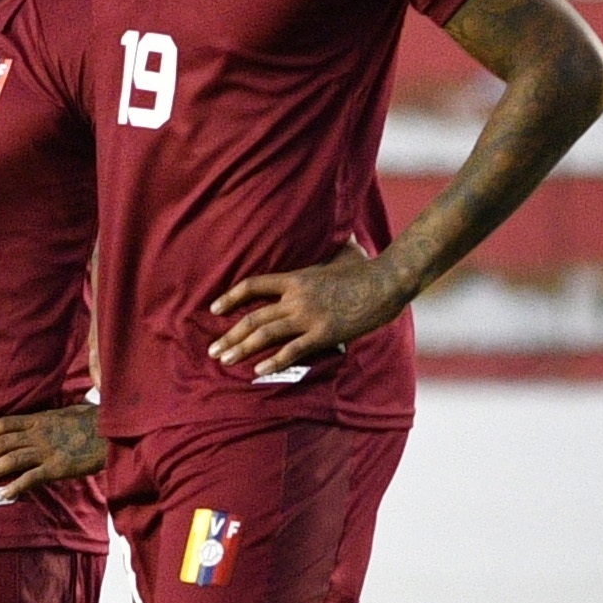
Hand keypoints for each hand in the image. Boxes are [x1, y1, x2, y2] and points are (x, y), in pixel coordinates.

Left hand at [0, 402, 107, 503]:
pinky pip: (32, 478)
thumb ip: (51, 417)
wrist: (115, 432)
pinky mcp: (58, 467)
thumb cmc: (95, 421)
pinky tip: (3, 494)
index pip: (4, 424)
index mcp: (39, 420)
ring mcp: (47, 451)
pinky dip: (16, 486)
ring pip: (11, 459)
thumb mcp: (69, 412)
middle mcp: (39, 434)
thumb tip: (41, 419)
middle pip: (1, 442)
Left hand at [208, 243, 412, 376]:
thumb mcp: (343, 251)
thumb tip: (336, 230)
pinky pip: (292, 351)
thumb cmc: (368, 267)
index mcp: (296, 278)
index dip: (230, 297)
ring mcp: (308, 317)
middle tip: (213, 350)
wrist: (388, 282)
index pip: (253, 286)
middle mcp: (296, 298)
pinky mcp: (324, 334)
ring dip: (242, 349)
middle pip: (253, 318)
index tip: (214, 309)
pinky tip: (258, 371)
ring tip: (225, 361)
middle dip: (229, 335)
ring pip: (266, 335)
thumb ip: (329, 246)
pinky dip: (274, 362)